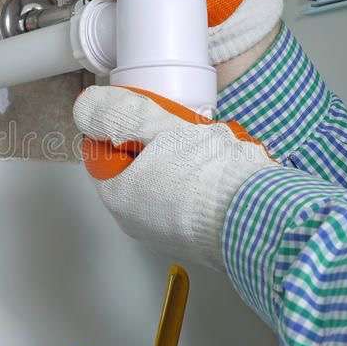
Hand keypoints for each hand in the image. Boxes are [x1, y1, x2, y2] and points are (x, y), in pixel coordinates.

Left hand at [74, 85, 275, 266]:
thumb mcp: (159, 126)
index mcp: (117, 196)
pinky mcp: (196, 239)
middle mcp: (136, 222)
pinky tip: (219, 168)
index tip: (147, 114)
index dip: (122, 125)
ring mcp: (167, 234)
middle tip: (180, 127)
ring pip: (164, 180)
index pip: (101, 152)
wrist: (260, 215)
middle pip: (134, 165)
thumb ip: (120, 113)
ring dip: (180, 158)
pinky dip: (200, 181)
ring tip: (205, 145)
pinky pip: (188, 199)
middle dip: (155, 142)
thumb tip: (86, 106)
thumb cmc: (208, 172)